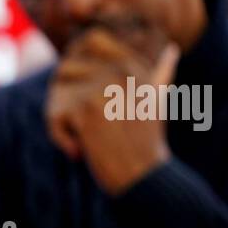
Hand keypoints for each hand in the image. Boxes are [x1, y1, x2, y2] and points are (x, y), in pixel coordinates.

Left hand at [47, 24, 179, 195]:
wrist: (144, 178)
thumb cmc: (148, 143)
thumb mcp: (157, 104)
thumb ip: (160, 75)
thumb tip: (172, 50)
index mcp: (132, 68)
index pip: (86, 62)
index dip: (83, 94)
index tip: (102, 117)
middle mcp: (118, 74)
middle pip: (67, 80)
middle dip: (72, 109)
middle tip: (98, 133)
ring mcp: (101, 91)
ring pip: (59, 100)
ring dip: (68, 124)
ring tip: (93, 140)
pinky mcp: (86, 110)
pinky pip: (55, 118)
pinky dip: (63, 139)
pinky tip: (82, 152)